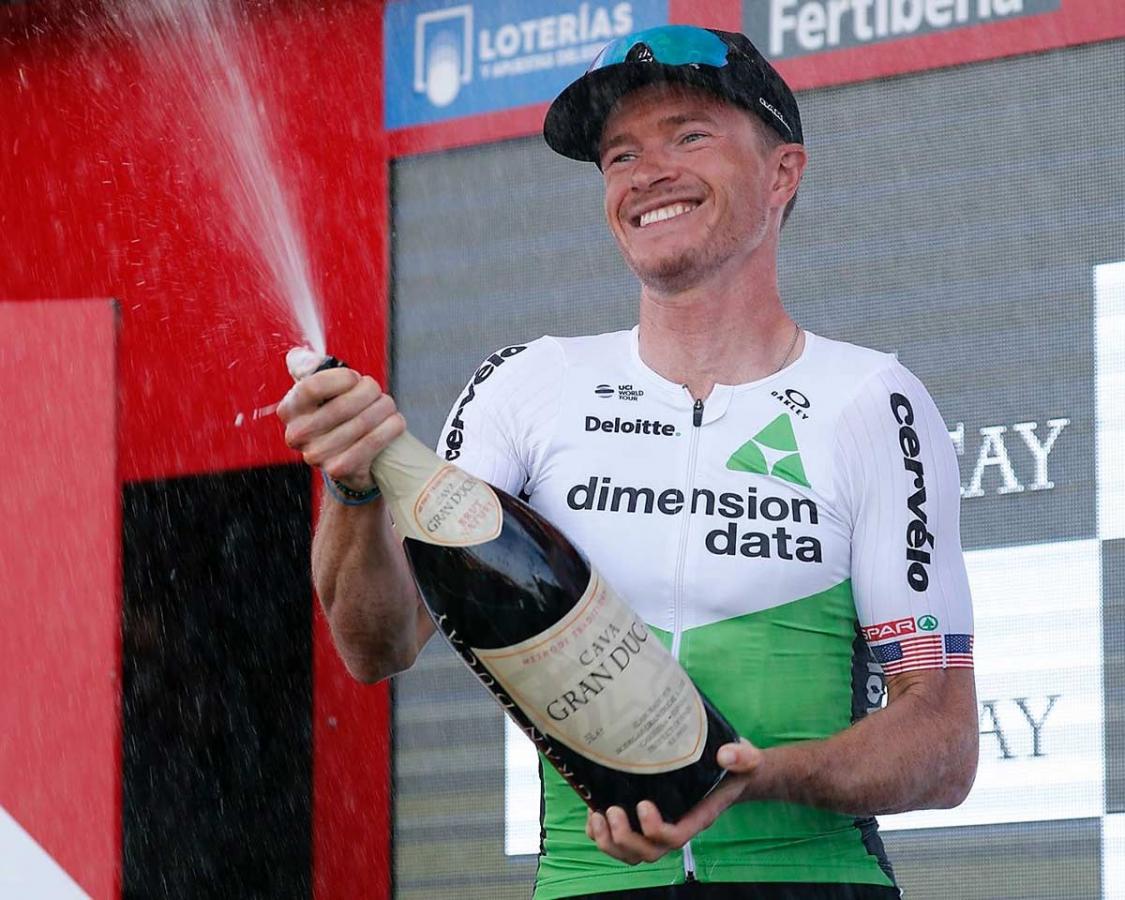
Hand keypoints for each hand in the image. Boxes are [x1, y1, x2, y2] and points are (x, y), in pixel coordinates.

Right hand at [276, 354, 404, 491]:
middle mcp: (297, 434)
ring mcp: (316, 455)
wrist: (349, 460)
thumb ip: (309, 367)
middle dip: (370, 393)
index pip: (312, 386)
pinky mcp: (338, 469)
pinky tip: (395, 423)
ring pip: (362, 422)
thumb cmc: (337, 415)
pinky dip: (390, 428)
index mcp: (290, 408)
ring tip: (388, 407)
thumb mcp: (321, 390)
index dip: (341, 379)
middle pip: (343, 405)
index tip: (355, 379)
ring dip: (384, 409)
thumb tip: (304, 359)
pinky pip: (372, 442)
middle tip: (378, 393)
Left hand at [585, 740, 763, 864]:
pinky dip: (600, 833)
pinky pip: (618, 839)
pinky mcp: (641, 816)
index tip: (643, 805)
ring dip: (609, 842)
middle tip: (612, 811)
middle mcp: (676, 825)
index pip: (675, 837)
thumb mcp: (746, 759)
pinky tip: (593, 811)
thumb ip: (742, 757)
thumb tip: (725, 753)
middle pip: (648, 852)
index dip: (655, 830)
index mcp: (697, 816)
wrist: (729, 770)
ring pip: (631, 853)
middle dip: (625, 839)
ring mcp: (658, 824)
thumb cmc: (735, 767)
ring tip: (596, 816)